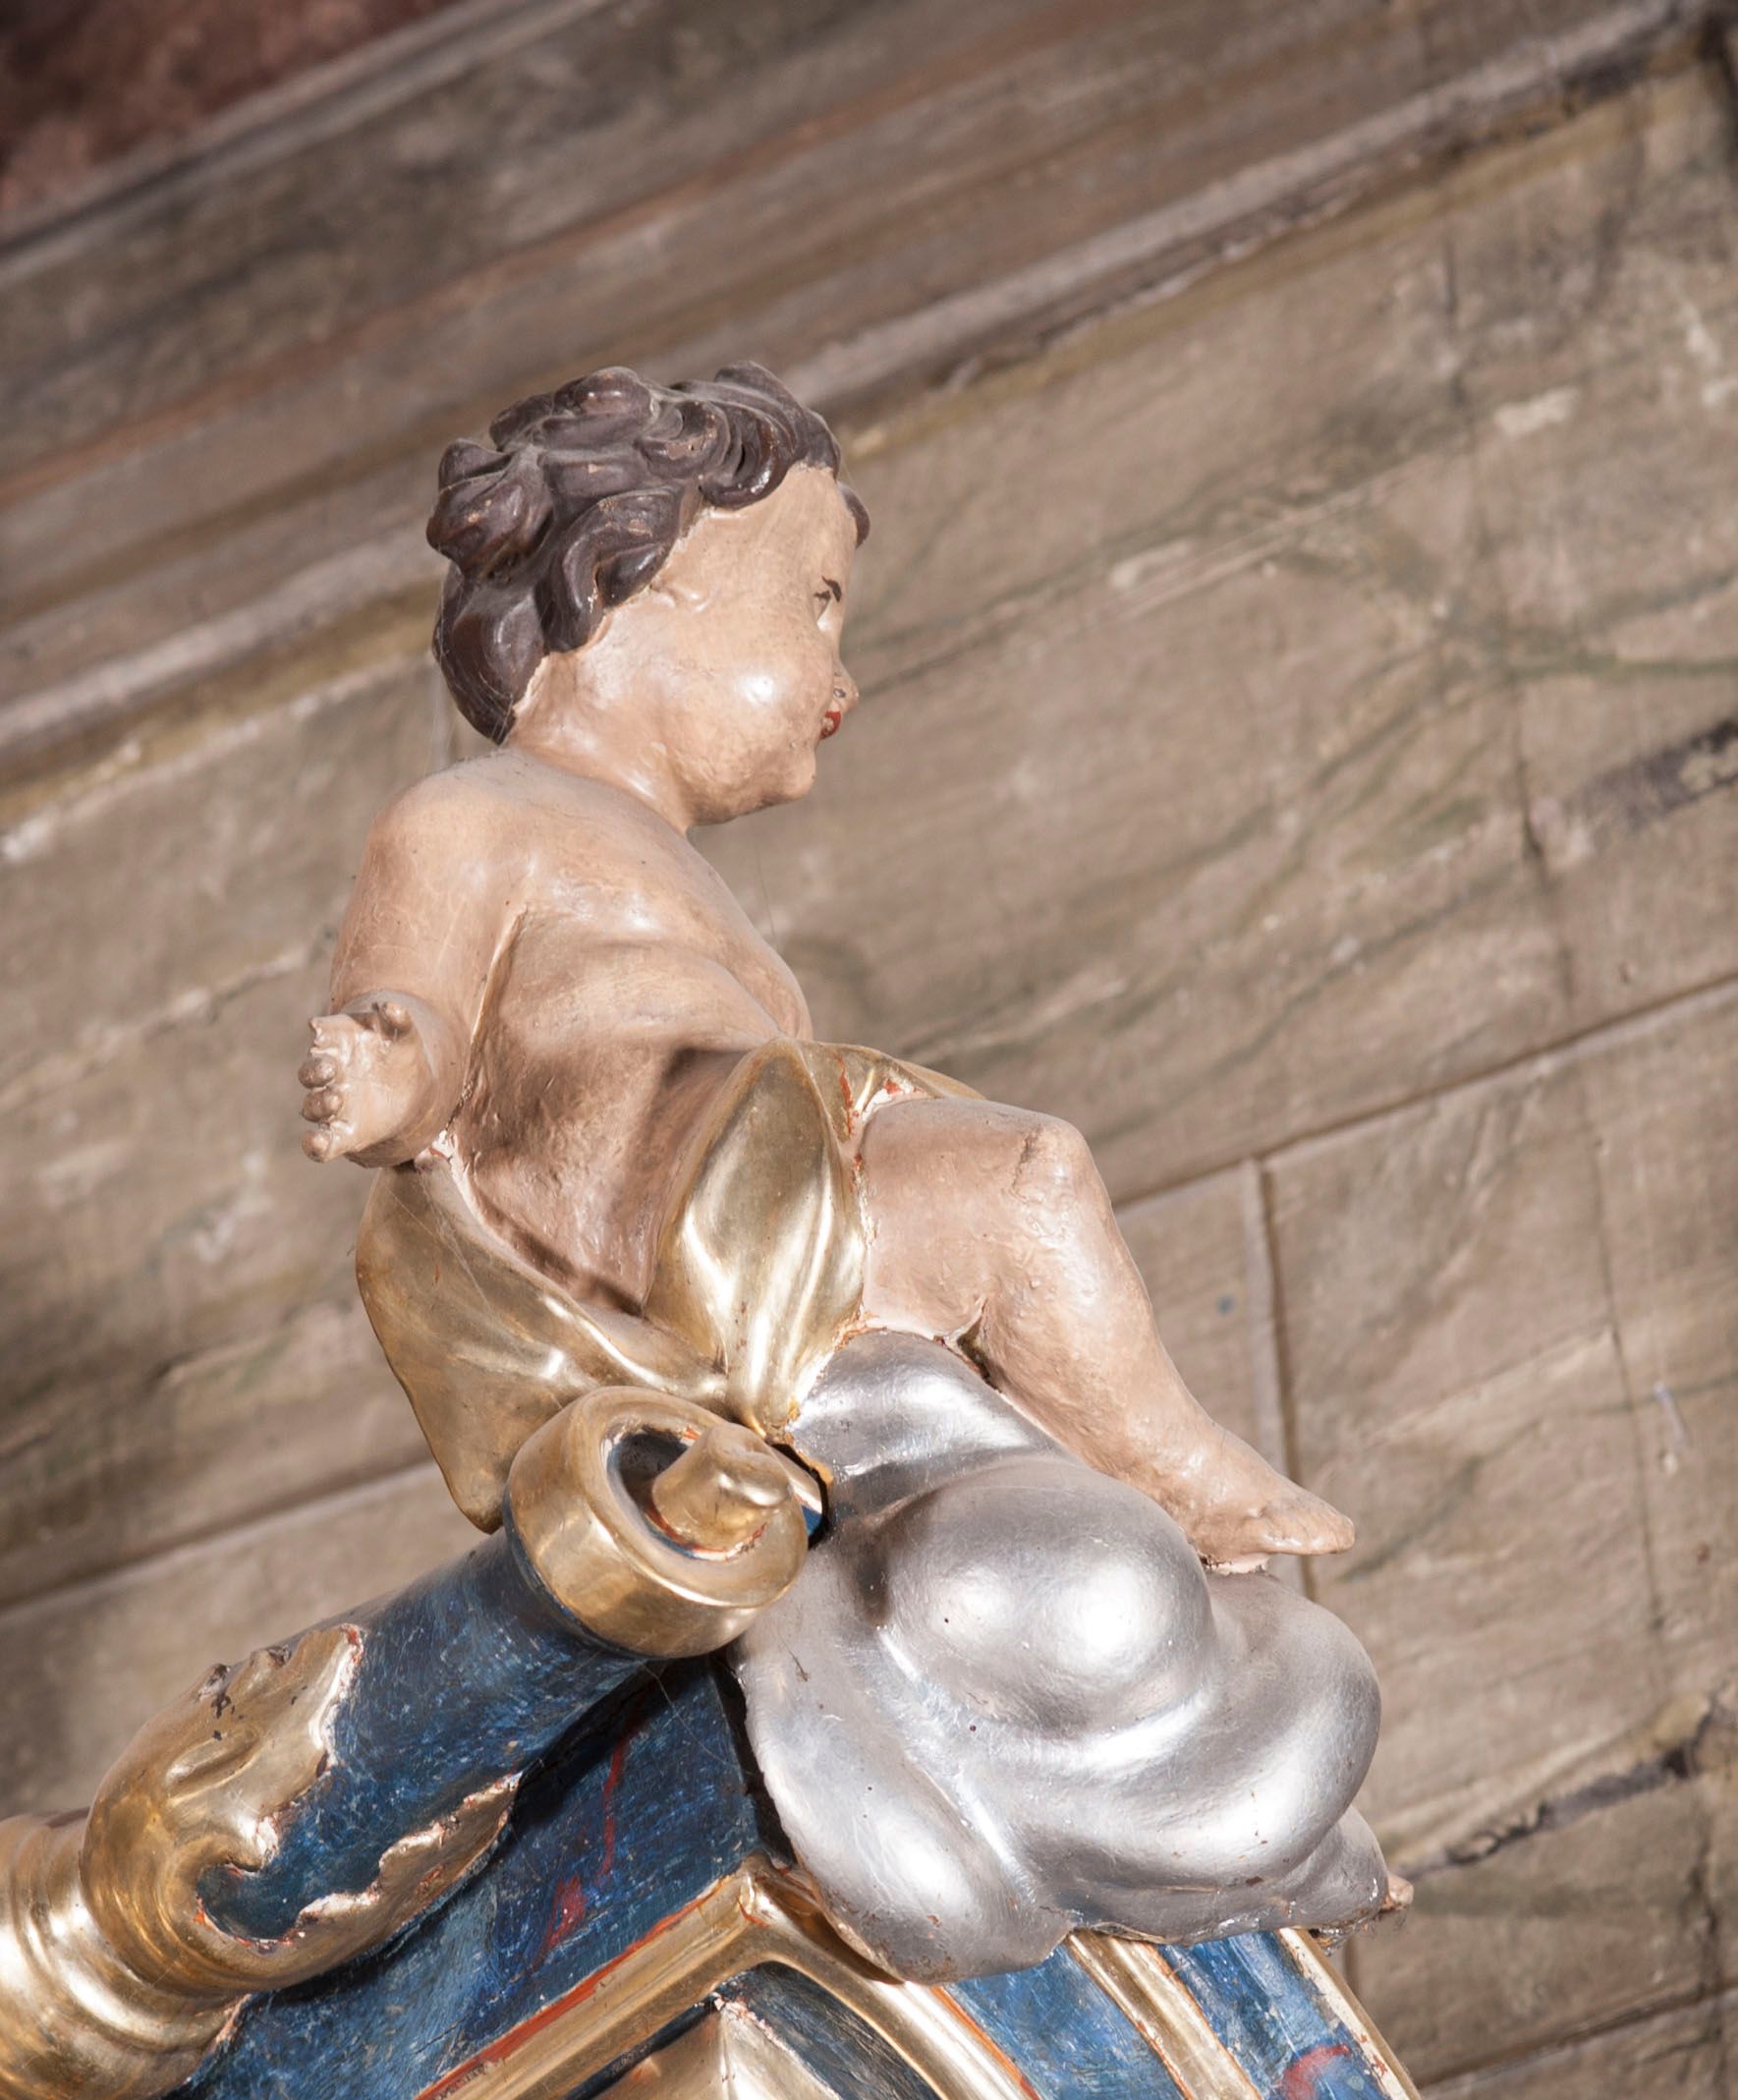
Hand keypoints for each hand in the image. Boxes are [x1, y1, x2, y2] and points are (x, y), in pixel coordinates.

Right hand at [299, 998, 440, 1163]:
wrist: (416, 1092)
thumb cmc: (401, 1056)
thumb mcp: (404, 1036)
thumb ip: (399, 1020)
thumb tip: (390, 1006)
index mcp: (337, 1049)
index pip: (319, 1040)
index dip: (317, 1035)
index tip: (319, 1031)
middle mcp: (328, 1078)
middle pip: (309, 1074)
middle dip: (314, 1071)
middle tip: (330, 1069)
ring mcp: (332, 1106)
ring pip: (311, 1107)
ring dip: (319, 1103)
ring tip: (336, 1099)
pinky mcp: (342, 1134)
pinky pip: (320, 1143)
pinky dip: (314, 1145)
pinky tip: (317, 1143)